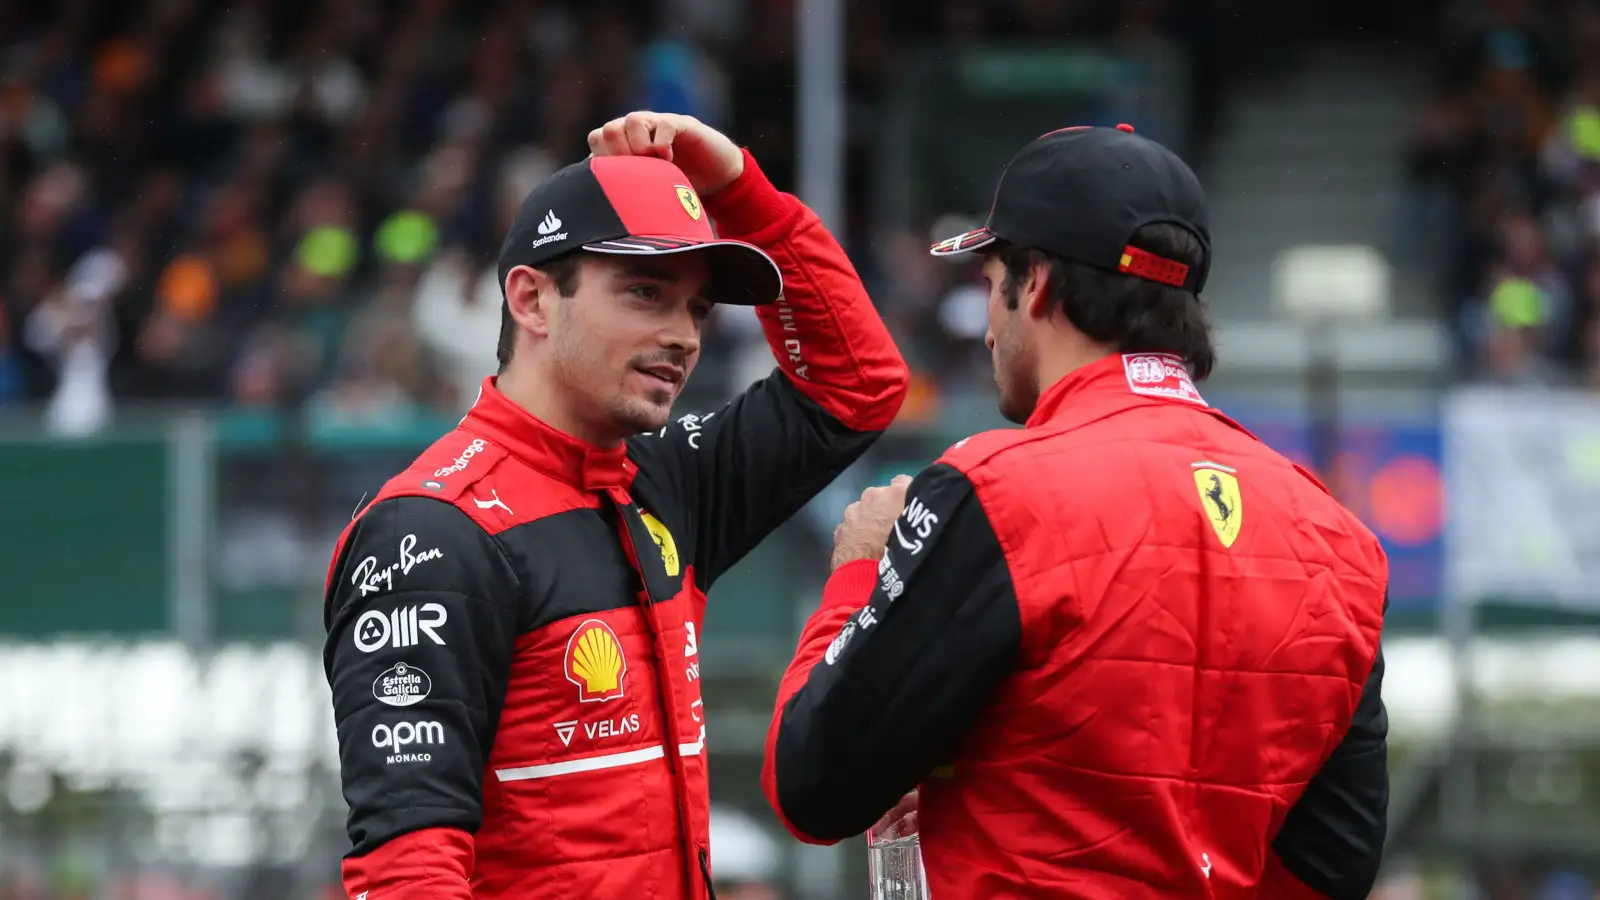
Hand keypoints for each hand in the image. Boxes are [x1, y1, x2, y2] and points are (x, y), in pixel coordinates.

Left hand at [586, 111, 744, 195]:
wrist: (717, 177)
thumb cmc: (679, 185)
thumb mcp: (647, 191)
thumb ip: (625, 189)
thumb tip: (599, 206)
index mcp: (625, 142)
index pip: (597, 139)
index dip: (603, 159)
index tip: (618, 180)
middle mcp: (638, 129)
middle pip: (609, 128)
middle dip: (619, 155)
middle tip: (636, 173)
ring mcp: (659, 124)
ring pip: (632, 120)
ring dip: (639, 147)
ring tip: (654, 164)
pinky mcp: (682, 125)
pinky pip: (664, 125)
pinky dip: (663, 145)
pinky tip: (669, 160)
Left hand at [831, 475, 912, 570]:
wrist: (866, 575)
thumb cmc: (899, 550)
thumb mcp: (920, 530)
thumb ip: (920, 514)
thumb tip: (922, 511)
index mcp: (893, 493)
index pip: (903, 483)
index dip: (908, 495)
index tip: (912, 508)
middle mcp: (870, 496)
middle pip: (881, 497)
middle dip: (886, 508)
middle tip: (895, 527)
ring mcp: (852, 512)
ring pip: (864, 510)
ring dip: (870, 520)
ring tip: (878, 540)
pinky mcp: (840, 529)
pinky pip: (852, 526)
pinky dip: (858, 532)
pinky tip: (864, 548)